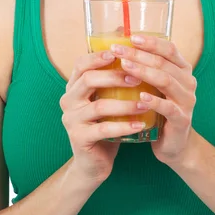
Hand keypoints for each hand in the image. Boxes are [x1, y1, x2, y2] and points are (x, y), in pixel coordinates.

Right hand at [59, 50, 145, 185]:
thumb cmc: (105, 124)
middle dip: (115, 76)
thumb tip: (134, 53)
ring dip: (125, 104)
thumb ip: (113, 80)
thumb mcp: (106, 99)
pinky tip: (141, 125)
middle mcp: (68, 100)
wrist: (93, 163)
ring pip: (99, 106)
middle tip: (138, 77)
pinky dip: (124, 126)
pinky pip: (104, 129)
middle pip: (89, 80)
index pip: (81, 64)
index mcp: (74, 86)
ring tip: (146, 104)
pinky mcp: (79, 138)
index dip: (99, 56)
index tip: (119, 52)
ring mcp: (71, 120)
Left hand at [111, 35, 196, 166]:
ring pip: (165, 81)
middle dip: (139, 55)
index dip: (151, 42)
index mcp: (182, 69)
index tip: (130, 37)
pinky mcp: (182, 120)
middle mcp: (188, 82)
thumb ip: (143, 65)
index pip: (169, 49)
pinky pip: (168, 107)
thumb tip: (118, 36)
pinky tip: (139, 96)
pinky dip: (154, 101)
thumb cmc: (159, 108)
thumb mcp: (153, 85)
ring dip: (143, 72)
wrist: (173, 144)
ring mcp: (187, 101)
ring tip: (124, 67)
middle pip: (163, 63)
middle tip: (118, 51)